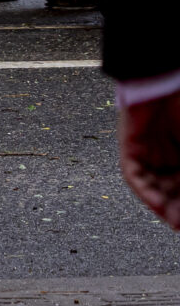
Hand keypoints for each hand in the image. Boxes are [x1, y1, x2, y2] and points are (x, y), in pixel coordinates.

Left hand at [123, 90, 179, 229]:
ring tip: (175, 222)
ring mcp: (146, 151)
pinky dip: (145, 191)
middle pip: (169, 191)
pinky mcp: (130, 146)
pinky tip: (157, 206)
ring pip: (152, 186)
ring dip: (163, 206)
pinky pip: (134, 174)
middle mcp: (164, 156)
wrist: (164, 83)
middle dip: (177, 209)